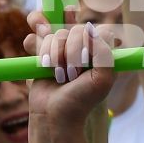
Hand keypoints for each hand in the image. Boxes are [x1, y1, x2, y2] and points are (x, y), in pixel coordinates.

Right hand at [25, 14, 116, 132]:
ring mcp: (62, 47)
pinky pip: (39, 38)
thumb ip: (104, 52)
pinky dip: (42, 54)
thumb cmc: (81, 99)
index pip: (97, 29)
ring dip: (56, 56)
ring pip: (56, 33)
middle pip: (75, 29)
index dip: (89, 39)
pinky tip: (46, 68)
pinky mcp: (44, 51)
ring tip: (60, 75)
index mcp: (100, 50)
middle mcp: (82, 46)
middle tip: (73, 75)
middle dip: (72, 54)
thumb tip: (90, 28)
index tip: (86, 58)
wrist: (54, 114)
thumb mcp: (103, 78)